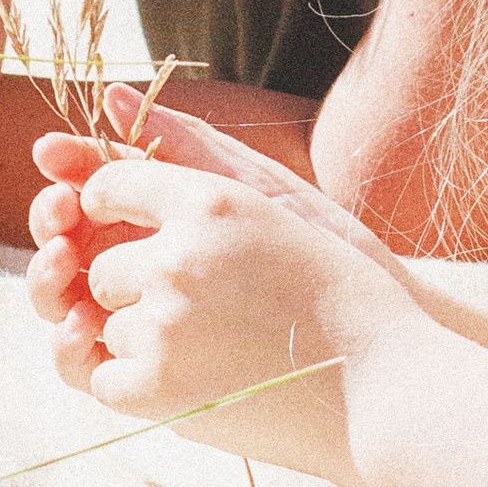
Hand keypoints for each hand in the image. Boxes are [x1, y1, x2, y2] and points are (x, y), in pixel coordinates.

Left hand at [24, 105, 418, 474]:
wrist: (384, 383)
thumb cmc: (337, 286)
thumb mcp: (272, 199)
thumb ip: (187, 150)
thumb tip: (110, 95)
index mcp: (207, 200)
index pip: (108, 186)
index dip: (113, 211)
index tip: (135, 232)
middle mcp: (177, 257)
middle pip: (103, 267)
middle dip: (138, 289)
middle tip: (207, 309)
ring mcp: (165, 326)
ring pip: (107, 326)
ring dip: (145, 340)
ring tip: (217, 349)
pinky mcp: (160, 391)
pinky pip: (104, 379)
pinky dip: (138, 386)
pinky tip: (193, 384)